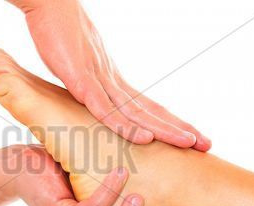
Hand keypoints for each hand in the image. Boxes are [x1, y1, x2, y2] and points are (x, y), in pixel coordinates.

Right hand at [8, 0, 210, 150]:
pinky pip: (103, 107)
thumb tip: (89, 95)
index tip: (189, 135)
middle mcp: (112, 80)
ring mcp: (98, 79)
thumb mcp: (76, 65)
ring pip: (134, 110)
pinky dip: (123, 124)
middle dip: (177, 127)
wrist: (49, 3)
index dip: (167, 121)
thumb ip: (85, 83)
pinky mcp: (79, 79)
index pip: (145, 104)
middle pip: (149, 109)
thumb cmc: (59, 32)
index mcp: (111, 79)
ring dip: (162, 129)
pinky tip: (142, 138)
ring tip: (187, 142)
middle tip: (205, 144)